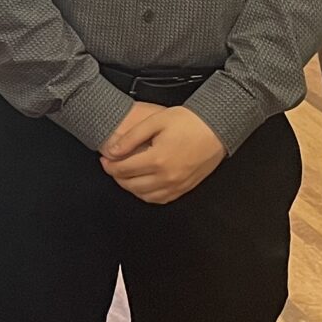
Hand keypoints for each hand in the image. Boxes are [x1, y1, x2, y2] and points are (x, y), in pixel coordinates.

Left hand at [99, 104, 225, 204]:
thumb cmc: (190, 122)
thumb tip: (112, 152)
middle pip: (131, 185)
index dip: (109, 165)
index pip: (123, 170)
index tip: (105, 159)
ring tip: (125, 174)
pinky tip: (143, 185)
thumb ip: (131, 138)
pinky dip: (147, 195)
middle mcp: (167, 177)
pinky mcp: (185, 188)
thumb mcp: (155, 121)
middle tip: (112, 165)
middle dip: (117, 176)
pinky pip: (161, 199)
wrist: (217, 127)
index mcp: (157, 159)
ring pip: (144, 195)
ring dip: (130, 187)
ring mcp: (177, 185)